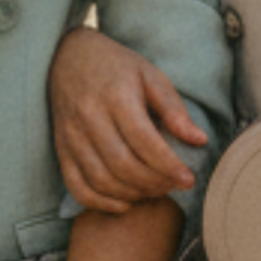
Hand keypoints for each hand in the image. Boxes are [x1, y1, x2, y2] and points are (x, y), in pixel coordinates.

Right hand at [50, 27, 207, 214]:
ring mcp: (71, 136)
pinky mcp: (61, 149)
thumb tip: (199, 141)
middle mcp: (89, 117)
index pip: (144, 141)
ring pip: (101, 180)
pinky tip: (124, 203)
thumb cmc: (116, 67)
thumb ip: (174, 109)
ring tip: (153, 191)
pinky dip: (100, 202)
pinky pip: (77, 186)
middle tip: (173, 186)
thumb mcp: (150, 76)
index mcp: (116, 96)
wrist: (67, 57)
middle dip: (153, 183)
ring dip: (131, 194)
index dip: (168, 166)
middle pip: (123, 165)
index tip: (188, 179)